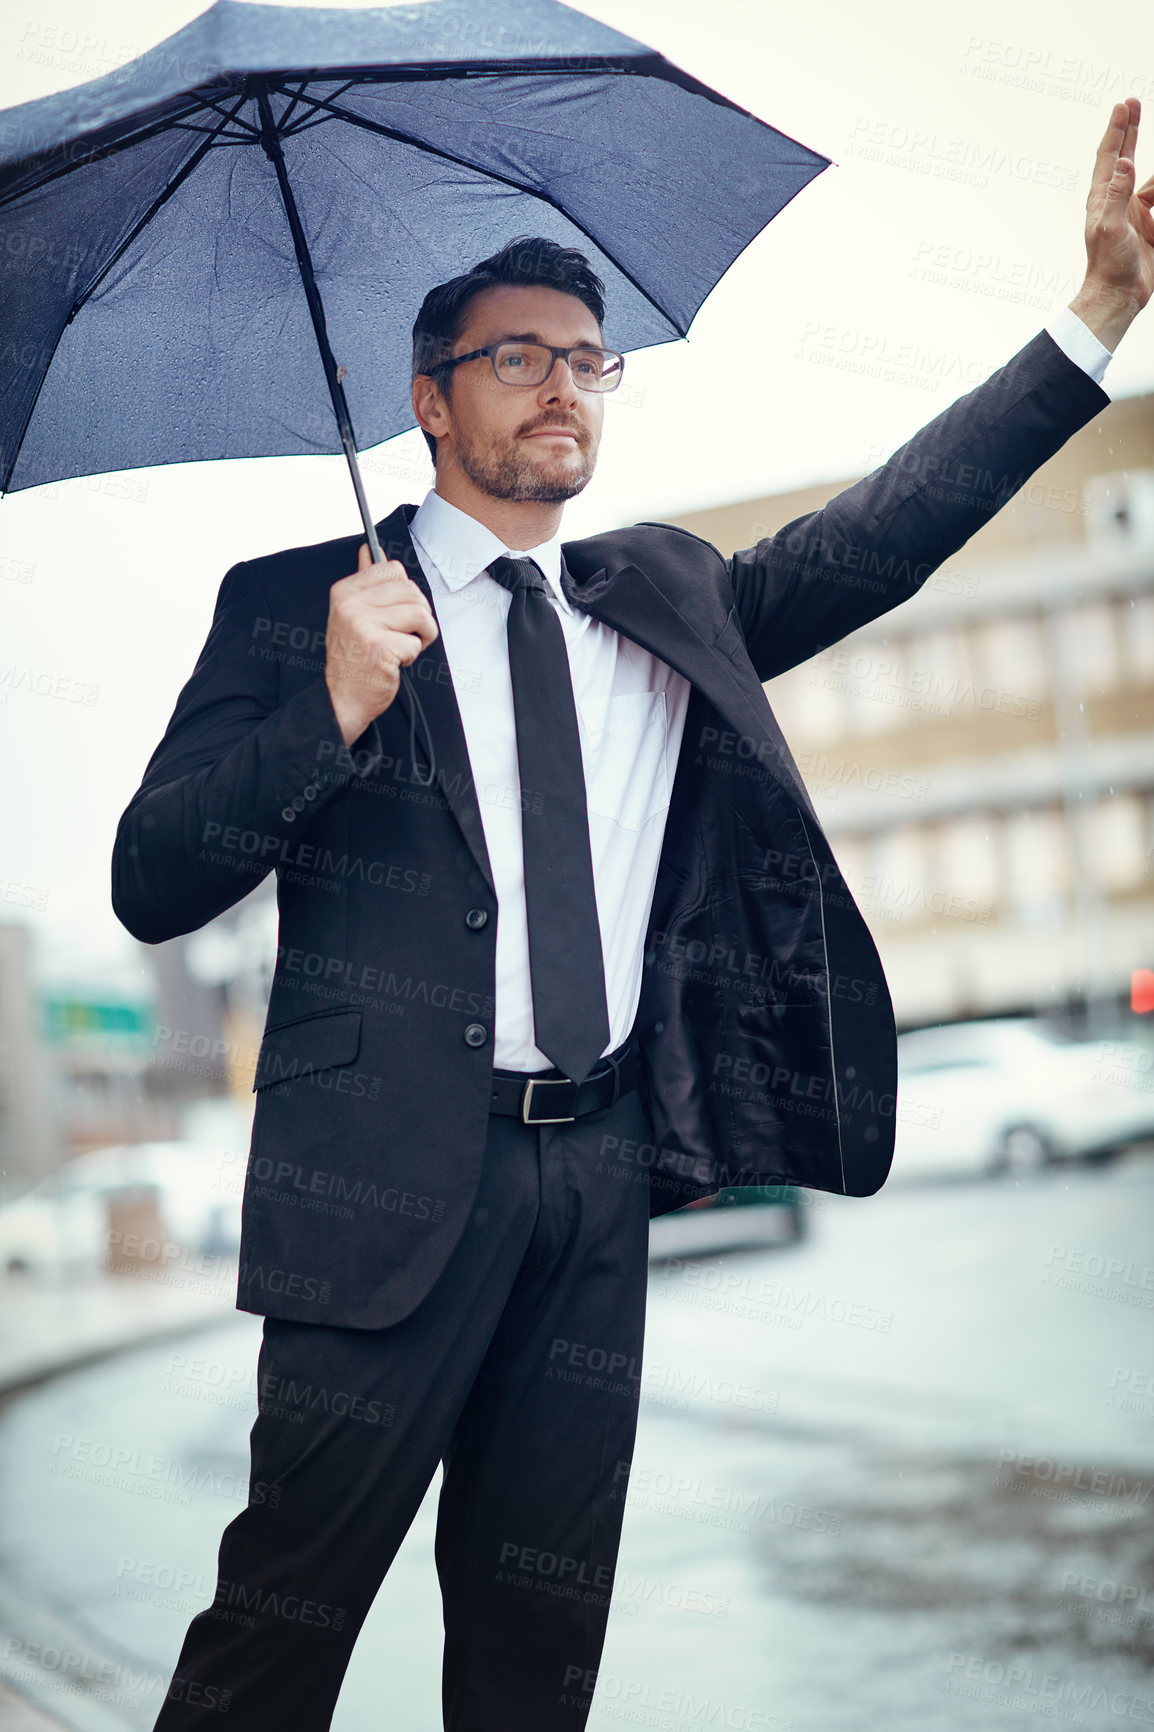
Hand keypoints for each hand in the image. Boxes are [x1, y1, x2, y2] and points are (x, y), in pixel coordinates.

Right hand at [324, 543, 438, 745]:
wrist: (342, 698)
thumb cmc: (354, 659)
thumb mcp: (353, 615)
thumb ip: (365, 582)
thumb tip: (371, 550)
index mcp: (344, 592)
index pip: (392, 569)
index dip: (404, 593)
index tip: (395, 612)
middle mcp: (350, 605)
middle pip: (411, 590)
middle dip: (418, 616)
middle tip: (402, 634)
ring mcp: (363, 625)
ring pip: (419, 613)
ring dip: (420, 635)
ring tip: (401, 647)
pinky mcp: (379, 647)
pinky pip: (416, 643)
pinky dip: (411, 656)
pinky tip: (393, 662)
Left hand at [1069, 97, 1153, 349]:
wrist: (1119, 297)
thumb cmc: (1108, 266)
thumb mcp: (1110, 227)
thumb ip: (1117, 194)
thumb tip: (1122, 161)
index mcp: (1103, 199)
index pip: (1110, 155)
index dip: (1117, 129)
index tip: (1123, 105)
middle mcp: (1117, 201)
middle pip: (1126, 157)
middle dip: (1130, 131)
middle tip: (1132, 104)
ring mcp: (1134, 213)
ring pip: (1153, 184)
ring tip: (1148, 220)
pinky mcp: (1149, 227)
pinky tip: (1153, 215)